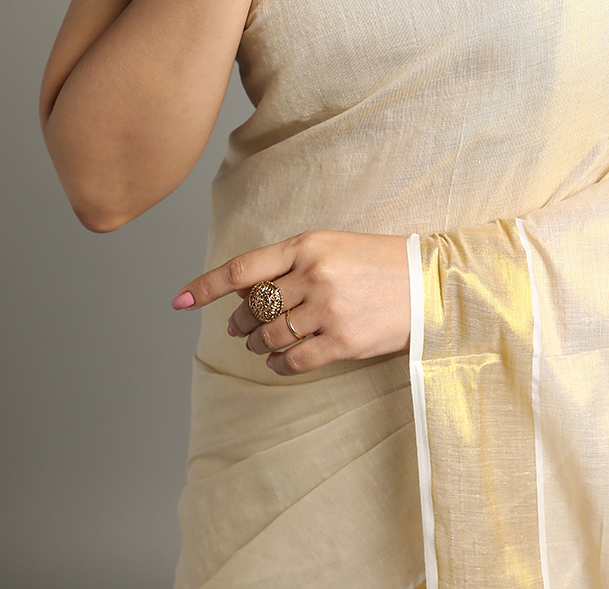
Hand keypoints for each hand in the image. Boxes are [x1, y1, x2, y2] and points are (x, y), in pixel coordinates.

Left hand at [172, 230, 411, 375]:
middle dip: (239, 322)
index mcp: (308, 244)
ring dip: (257, 344)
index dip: (205, 285)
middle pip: (253, 308)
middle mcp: (314, 274)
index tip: (178, 300)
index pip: (243, 268)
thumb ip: (289, 265)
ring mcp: (328, 309)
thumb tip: (242, 295)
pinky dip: (277, 364)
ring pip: (269, 336)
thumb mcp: (332, 247)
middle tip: (238, 328)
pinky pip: (293, 360)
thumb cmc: (378, 262)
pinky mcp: (343, 341)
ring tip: (260, 345)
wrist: (429, 283)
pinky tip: (277, 361)